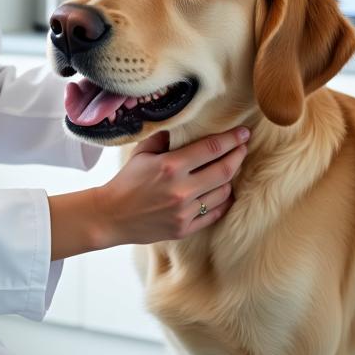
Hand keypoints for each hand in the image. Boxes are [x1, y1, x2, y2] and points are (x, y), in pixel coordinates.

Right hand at [95, 127, 248, 246]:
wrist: (111, 216)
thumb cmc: (126, 181)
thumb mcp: (142, 153)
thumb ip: (164, 138)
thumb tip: (184, 126)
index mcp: (170, 166)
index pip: (211, 148)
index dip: (232, 139)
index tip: (244, 133)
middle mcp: (181, 189)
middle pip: (224, 170)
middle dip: (238, 156)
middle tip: (243, 147)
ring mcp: (184, 212)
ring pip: (223, 193)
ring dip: (230, 179)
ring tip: (230, 169)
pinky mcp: (185, 229)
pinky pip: (215, 213)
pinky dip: (223, 201)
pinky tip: (223, 192)